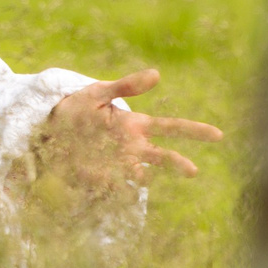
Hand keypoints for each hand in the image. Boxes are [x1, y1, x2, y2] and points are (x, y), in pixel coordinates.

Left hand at [39, 69, 222, 189]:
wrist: (49, 129)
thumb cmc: (78, 108)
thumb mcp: (98, 92)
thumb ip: (125, 86)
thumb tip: (157, 74)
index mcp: (136, 125)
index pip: (171, 128)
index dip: (195, 131)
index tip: (218, 134)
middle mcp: (133, 148)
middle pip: (163, 157)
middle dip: (178, 164)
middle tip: (192, 170)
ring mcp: (118, 165)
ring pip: (142, 177)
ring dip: (143, 179)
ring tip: (140, 177)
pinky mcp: (101, 179)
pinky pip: (118, 190)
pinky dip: (121, 193)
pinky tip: (118, 194)